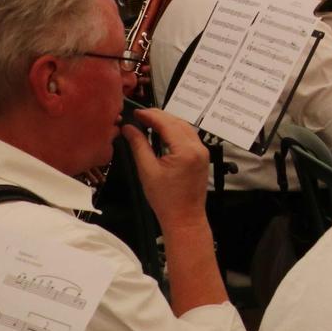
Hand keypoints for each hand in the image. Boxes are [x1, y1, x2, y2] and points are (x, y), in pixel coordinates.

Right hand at [121, 107, 212, 228]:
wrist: (184, 218)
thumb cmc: (166, 200)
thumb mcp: (147, 170)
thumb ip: (138, 145)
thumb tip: (129, 129)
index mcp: (186, 151)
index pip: (167, 123)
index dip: (150, 115)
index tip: (136, 112)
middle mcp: (198, 148)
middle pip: (177, 122)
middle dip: (158, 116)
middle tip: (140, 116)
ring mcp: (202, 152)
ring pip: (184, 127)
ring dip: (167, 123)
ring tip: (148, 123)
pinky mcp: (202, 157)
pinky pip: (188, 137)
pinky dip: (175, 132)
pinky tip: (162, 134)